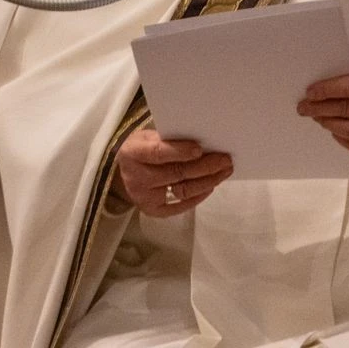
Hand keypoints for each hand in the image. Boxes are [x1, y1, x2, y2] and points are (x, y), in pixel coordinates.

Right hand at [112, 127, 232, 216]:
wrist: (122, 174)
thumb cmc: (140, 150)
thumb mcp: (146, 137)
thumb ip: (168, 139)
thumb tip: (202, 143)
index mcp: (133, 153)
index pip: (158, 153)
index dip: (179, 151)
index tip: (200, 148)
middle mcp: (136, 178)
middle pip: (176, 173)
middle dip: (204, 167)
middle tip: (225, 160)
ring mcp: (144, 197)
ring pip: (183, 190)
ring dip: (207, 181)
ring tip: (223, 171)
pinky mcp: (153, 210)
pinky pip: (180, 206)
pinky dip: (198, 196)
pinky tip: (211, 185)